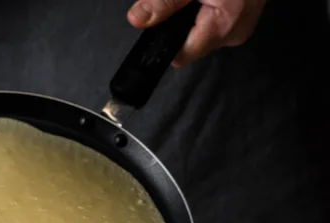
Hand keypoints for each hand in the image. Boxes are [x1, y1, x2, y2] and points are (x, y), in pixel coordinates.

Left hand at [127, 0, 265, 66]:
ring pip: (202, 33)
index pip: (181, 56)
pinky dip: (207, 9)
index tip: (157, 21)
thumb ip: (164, 2)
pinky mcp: (246, 16)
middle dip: (179, 24)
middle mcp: (234, 34)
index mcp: (222, 27)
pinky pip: (216, 21)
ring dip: (193, 16)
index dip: (165, 40)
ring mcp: (242, 26)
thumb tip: (137, 20)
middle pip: (191, 45)